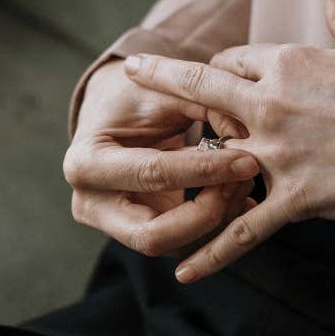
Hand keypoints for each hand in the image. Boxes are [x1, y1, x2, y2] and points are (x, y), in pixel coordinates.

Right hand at [63, 57, 260, 257]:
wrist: (114, 116)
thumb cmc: (135, 98)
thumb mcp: (163, 89)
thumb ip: (203, 103)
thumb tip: (246, 133)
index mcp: (86, 162)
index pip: (154, 174)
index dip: (205, 169)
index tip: (248, 160)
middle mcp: (92, 204)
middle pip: (155, 234)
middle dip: (208, 213)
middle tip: (244, 182)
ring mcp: (116, 228)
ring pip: (176, 246)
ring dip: (219, 221)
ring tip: (244, 184)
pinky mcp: (143, 236)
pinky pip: (186, 245)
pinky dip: (218, 227)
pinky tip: (240, 200)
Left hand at [124, 0, 334, 282]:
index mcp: (291, 63)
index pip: (234, 59)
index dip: (223, 68)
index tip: (219, 79)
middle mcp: (272, 104)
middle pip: (202, 91)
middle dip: (164, 81)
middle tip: (134, 74)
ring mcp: (278, 154)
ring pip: (211, 160)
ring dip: (187, 170)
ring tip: (155, 180)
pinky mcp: (295, 198)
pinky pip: (243, 229)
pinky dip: (212, 252)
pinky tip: (184, 271)